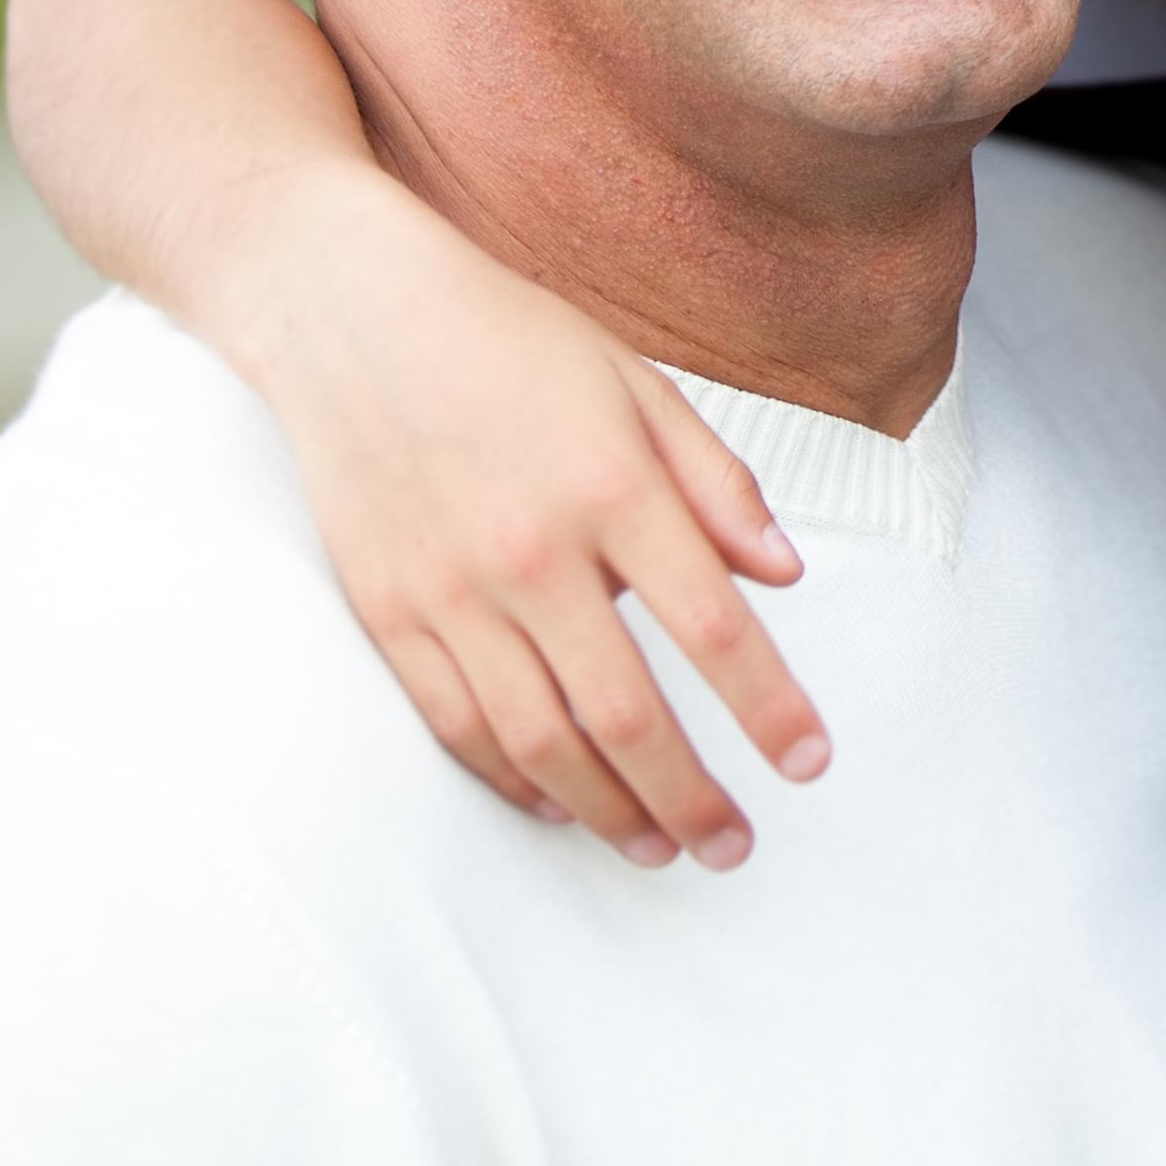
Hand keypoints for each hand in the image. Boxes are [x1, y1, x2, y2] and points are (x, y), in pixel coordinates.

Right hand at [240, 164, 829, 866]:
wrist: (355, 318)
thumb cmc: (514, 343)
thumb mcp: (640, 386)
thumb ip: (716, 485)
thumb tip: (783, 575)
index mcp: (611, 489)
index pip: (711, 628)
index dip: (768, 707)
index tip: (810, 762)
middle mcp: (532, 555)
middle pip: (626, 713)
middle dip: (692, 794)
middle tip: (737, 846)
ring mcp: (450, 594)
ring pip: (539, 743)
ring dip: (608, 810)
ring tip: (661, 847)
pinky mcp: (387, 615)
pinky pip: (456, 728)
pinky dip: (512, 781)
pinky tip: (560, 804)